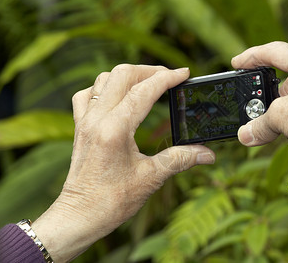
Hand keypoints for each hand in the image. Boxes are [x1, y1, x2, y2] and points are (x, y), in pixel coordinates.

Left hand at [32, 64, 214, 262]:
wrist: (80, 216)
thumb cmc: (111, 201)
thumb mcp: (151, 178)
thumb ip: (181, 159)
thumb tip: (207, 153)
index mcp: (115, 129)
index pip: (144, 91)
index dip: (167, 78)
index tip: (184, 73)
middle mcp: (97, 119)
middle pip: (123, 75)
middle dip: (149, 71)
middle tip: (169, 77)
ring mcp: (85, 121)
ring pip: (104, 79)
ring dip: (128, 76)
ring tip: (148, 83)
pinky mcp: (80, 127)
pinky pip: (87, 94)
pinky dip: (104, 87)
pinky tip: (116, 96)